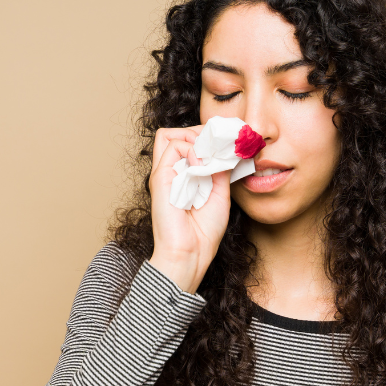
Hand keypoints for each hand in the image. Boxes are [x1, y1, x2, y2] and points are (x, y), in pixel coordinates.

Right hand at [147, 125, 232, 293]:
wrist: (191, 253)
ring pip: (170, 134)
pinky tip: (202, 165)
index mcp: (184, 176)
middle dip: (199, 133)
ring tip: (208, 155)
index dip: (204, 138)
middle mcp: (172, 172)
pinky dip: (191, 149)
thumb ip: (220, 170)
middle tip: (217, 146)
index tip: (225, 145)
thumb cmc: (204, 232)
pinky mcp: (160, 177)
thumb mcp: (221, 194)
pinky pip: (173, 146)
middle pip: (175, 133)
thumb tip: (226, 149)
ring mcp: (164, 173)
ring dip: (193, 138)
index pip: (187, 142)